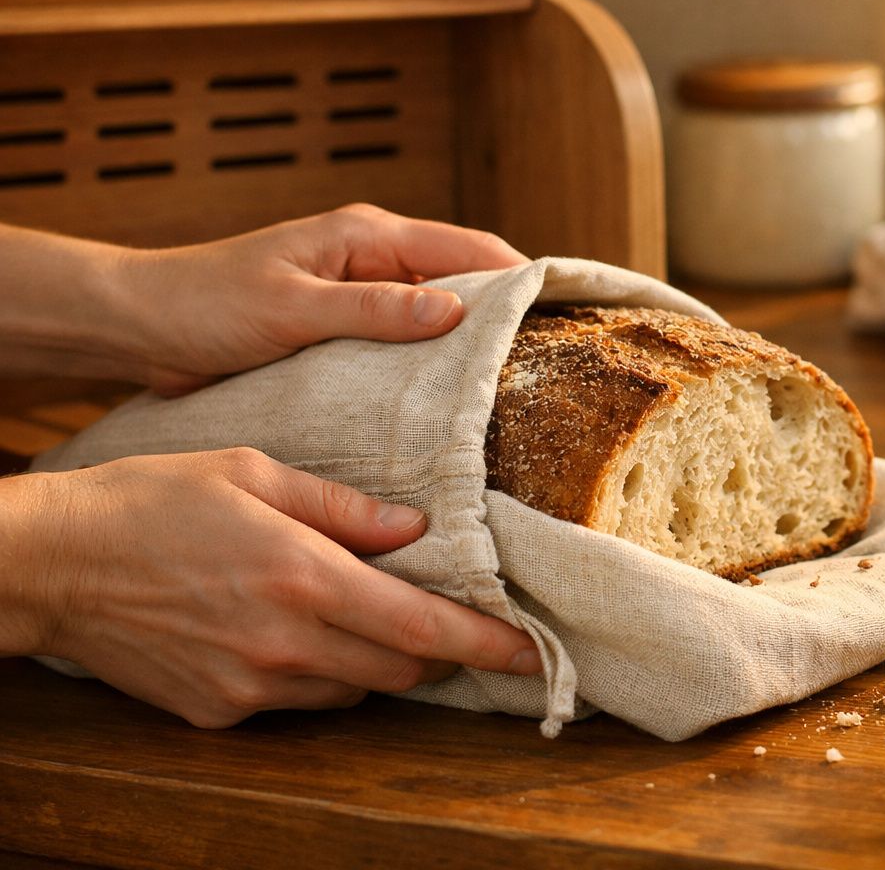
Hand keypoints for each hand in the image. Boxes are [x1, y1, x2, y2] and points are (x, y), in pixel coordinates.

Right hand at [0, 448, 541, 727]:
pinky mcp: (218, 711)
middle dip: (436, 646)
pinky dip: (318, 674)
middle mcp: (286, 644)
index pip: (422, 628)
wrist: (54, 562)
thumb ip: (343, 506)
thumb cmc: (155, 500)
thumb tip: (414, 530)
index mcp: (305, 578)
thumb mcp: (254, 472)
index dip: (486, 644)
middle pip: (402, 668)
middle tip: (445, 613)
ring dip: (376, 659)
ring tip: (355, 610)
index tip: (531, 651)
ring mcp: (250, 686)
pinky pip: (299, 703)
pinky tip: (291, 631)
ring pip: (355, 690)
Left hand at [115, 204, 527, 394]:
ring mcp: (360, 292)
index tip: (569, 308)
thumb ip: (372, 309)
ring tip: (513, 386)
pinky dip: (432, 362)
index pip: (470, 247)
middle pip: (464, 278)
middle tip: (553, 358)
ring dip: (469, 342)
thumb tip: (454, 310)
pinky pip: (405, 340)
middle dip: (508, 311)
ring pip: (437, 311)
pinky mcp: (343, 326)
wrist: (141, 324)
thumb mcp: (292, 309)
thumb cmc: (205, 305)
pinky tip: (448, 400)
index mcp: (367, 236)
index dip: (524, 275)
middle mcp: (372, 257)